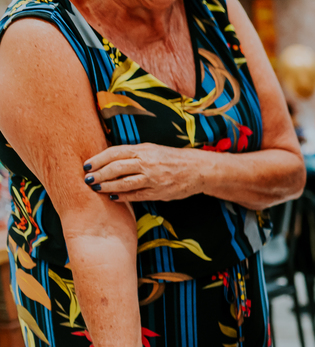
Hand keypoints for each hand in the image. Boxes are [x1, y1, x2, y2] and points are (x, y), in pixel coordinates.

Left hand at [84, 144, 201, 202]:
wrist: (196, 169)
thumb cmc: (171, 158)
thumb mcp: (151, 149)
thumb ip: (132, 153)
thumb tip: (108, 158)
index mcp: (143, 150)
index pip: (114, 153)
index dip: (98, 159)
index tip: (86, 165)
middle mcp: (146, 163)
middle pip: (116, 168)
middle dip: (99, 174)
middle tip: (87, 179)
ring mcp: (152, 179)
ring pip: (124, 183)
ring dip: (108, 186)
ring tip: (96, 188)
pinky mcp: (158, 192)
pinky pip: (137, 195)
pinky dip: (123, 196)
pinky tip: (114, 197)